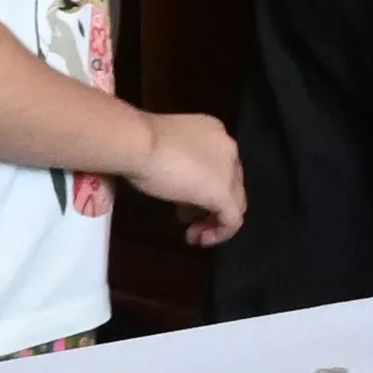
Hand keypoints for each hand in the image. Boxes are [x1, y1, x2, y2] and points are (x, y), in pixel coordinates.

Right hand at [130, 107, 245, 246]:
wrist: (137, 142)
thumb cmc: (140, 143)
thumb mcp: (164, 151)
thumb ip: (178, 165)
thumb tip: (175, 185)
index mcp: (213, 132)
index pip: (219, 165)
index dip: (202, 186)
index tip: (182, 202)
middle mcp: (227, 147)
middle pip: (229, 183)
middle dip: (208, 206)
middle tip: (186, 220)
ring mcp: (228, 169)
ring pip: (234, 201)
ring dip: (213, 221)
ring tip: (192, 235)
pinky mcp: (223, 192)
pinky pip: (232, 219)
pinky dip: (220, 232)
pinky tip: (202, 239)